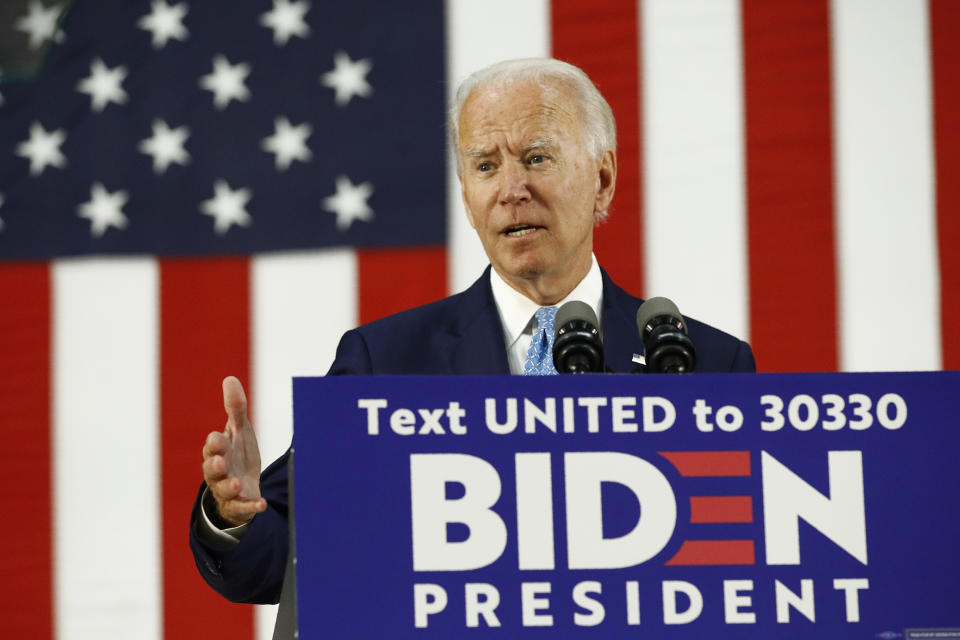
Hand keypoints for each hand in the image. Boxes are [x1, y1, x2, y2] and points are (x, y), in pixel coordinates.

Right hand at [201, 376, 267, 525]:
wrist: (240, 485)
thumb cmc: (236, 453)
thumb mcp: (238, 430)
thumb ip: (235, 408)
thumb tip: (230, 379)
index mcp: (217, 452)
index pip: (212, 447)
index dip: (214, 443)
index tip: (217, 437)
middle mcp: (218, 472)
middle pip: (212, 470)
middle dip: (215, 465)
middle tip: (220, 461)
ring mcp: (227, 490)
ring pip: (224, 490)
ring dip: (230, 487)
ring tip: (237, 484)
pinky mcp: (239, 505)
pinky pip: (243, 508)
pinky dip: (251, 507)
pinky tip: (261, 504)